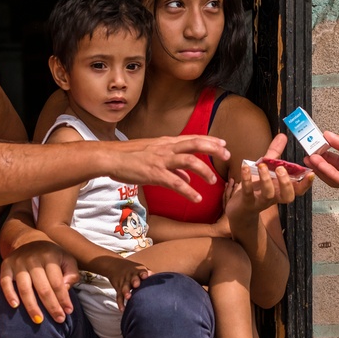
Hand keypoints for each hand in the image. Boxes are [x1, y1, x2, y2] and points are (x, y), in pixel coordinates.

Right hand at [0, 240, 78, 322]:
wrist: (28, 240)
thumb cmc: (51, 254)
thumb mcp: (66, 258)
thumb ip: (71, 273)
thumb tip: (65, 289)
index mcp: (50, 257)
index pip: (57, 283)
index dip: (63, 299)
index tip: (68, 312)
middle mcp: (33, 260)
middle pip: (43, 288)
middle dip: (51, 306)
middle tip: (58, 320)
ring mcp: (18, 263)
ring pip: (25, 288)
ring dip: (32, 306)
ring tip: (39, 320)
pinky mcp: (6, 266)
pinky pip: (5, 282)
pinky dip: (9, 294)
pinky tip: (15, 306)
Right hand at [87, 255, 151, 310]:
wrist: (116, 265)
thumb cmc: (134, 270)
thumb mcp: (141, 269)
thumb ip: (151, 274)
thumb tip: (166, 279)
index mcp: (138, 271)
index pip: (141, 271)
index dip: (143, 274)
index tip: (145, 276)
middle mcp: (131, 276)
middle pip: (132, 278)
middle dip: (134, 281)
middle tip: (136, 285)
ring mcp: (124, 282)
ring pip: (124, 287)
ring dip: (126, 292)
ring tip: (128, 297)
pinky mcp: (118, 288)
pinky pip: (119, 296)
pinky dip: (120, 302)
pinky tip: (122, 309)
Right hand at [106, 135, 229, 202]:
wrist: (111, 158)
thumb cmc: (131, 158)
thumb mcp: (154, 157)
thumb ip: (173, 167)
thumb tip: (187, 176)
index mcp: (167, 143)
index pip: (192, 138)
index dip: (209, 140)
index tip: (223, 144)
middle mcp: (166, 148)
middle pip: (195, 144)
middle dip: (213, 149)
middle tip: (227, 156)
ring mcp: (161, 160)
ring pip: (189, 161)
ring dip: (204, 171)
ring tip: (213, 181)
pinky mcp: (154, 173)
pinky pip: (175, 183)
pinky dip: (188, 191)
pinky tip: (196, 199)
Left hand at [226, 159, 314, 228]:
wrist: (240, 209)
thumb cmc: (256, 187)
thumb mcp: (267, 169)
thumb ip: (275, 153)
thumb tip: (283, 136)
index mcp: (282, 189)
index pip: (298, 189)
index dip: (306, 183)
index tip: (310, 173)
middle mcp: (275, 196)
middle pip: (288, 195)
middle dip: (286, 182)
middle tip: (281, 169)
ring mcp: (261, 200)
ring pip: (269, 194)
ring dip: (266, 179)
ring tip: (262, 166)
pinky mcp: (247, 201)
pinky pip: (248, 192)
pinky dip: (247, 179)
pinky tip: (245, 167)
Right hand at [305, 132, 338, 197]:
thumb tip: (327, 136)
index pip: (334, 158)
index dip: (322, 153)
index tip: (311, 146)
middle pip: (331, 169)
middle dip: (318, 162)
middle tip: (306, 154)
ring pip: (333, 176)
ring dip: (321, 168)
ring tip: (310, 158)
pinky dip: (330, 173)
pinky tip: (321, 165)